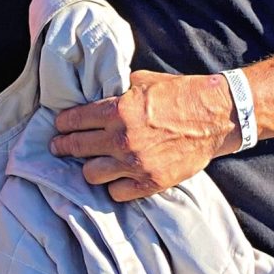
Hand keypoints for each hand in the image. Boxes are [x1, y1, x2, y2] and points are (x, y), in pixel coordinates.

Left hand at [50, 69, 240, 200]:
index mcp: (118, 111)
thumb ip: (117, 92)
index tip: (60, 126)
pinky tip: (117, 177)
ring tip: (92, 163)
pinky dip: (114, 186)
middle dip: (64, 146)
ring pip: (91, 175)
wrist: (215, 116)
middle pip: (77, 148)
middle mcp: (123, 139)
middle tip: (58, 147)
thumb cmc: (180, 94)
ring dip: (90, 168)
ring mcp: (136, 163)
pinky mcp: (151, 182)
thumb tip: (95, 96)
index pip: (75, 120)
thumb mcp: (143, 81)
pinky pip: (117, 193)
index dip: (63, 123)